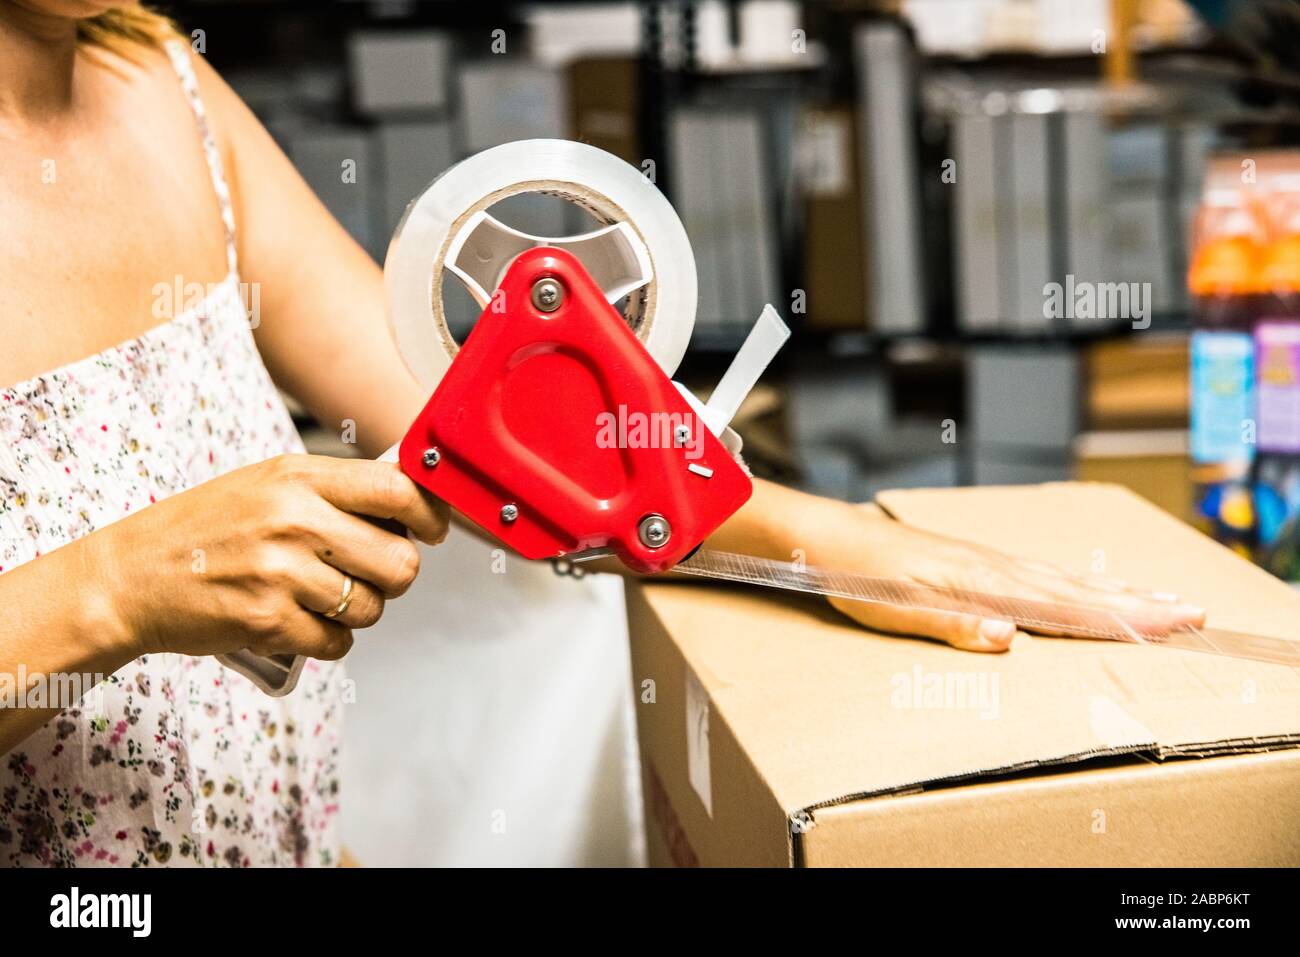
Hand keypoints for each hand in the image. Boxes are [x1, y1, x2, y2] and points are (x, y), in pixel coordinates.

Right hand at [85, 454, 448, 662]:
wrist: (129, 576)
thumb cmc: (203, 529)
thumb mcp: (268, 484)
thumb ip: (333, 491)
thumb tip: (410, 505)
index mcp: (299, 478)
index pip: (398, 490)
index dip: (430, 515)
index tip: (433, 530)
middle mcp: (295, 521)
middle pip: (400, 561)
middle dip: (394, 575)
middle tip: (369, 574)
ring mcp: (281, 573)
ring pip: (372, 607)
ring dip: (357, 611)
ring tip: (319, 596)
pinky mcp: (268, 622)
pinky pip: (338, 642)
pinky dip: (328, 640)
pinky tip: (299, 621)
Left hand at [797, 499, 1205, 652]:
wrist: (831, 537)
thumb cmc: (859, 577)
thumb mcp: (896, 610)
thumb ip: (952, 624)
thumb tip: (1009, 637)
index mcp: (982, 584)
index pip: (1064, 606)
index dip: (1119, 618)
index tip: (1171, 623)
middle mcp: (995, 568)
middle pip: (1079, 589)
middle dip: (1138, 603)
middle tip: (1195, 613)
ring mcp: (988, 561)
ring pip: (1066, 577)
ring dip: (1117, 589)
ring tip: (1162, 597)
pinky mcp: (977, 561)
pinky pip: (1043, 572)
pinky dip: (1078, 580)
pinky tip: (1089, 584)